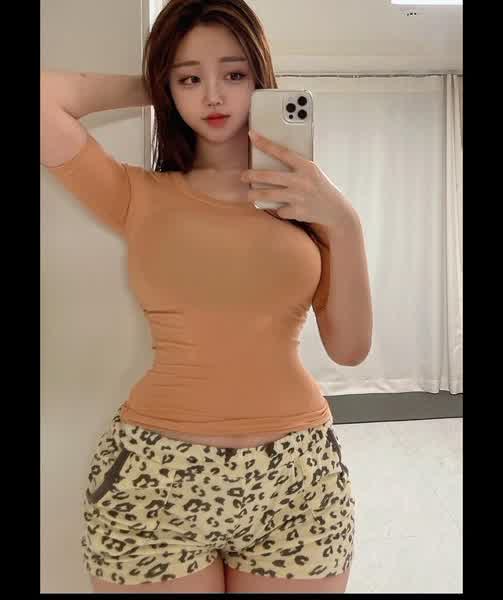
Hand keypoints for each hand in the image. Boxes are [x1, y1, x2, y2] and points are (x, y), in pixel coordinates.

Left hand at [242, 130, 357, 229]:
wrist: (335, 209)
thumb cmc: (320, 188)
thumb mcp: (312, 172)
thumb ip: (296, 168)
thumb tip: (272, 163)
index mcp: (306, 166)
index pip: (282, 152)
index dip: (265, 144)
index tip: (253, 136)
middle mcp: (301, 181)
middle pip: (269, 176)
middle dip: (252, 175)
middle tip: (243, 176)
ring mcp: (298, 197)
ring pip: (269, 195)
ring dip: (254, 195)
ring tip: (248, 195)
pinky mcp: (297, 211)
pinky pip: (279, 210)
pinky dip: (278, 209)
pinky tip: (281, 208)